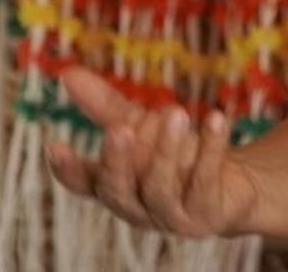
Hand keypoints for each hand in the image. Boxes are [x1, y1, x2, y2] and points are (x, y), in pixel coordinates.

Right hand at [44, 66, 263, 238]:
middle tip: (121, 128)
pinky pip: (204, 181)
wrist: (234, 187)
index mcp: (116, 187)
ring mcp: (170, 214)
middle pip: (117, 189)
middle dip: (117, 160)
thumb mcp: (142, 128)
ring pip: (159, 187)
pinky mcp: (204, 212)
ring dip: (166, 150)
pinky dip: (210, 149)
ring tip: (176, 112)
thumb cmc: (177, 156)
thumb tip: (67, 74)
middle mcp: (137, 206)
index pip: (83, 184)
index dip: (68, 169)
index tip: (54, 145)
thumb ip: (106, 107)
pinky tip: (217, 119)